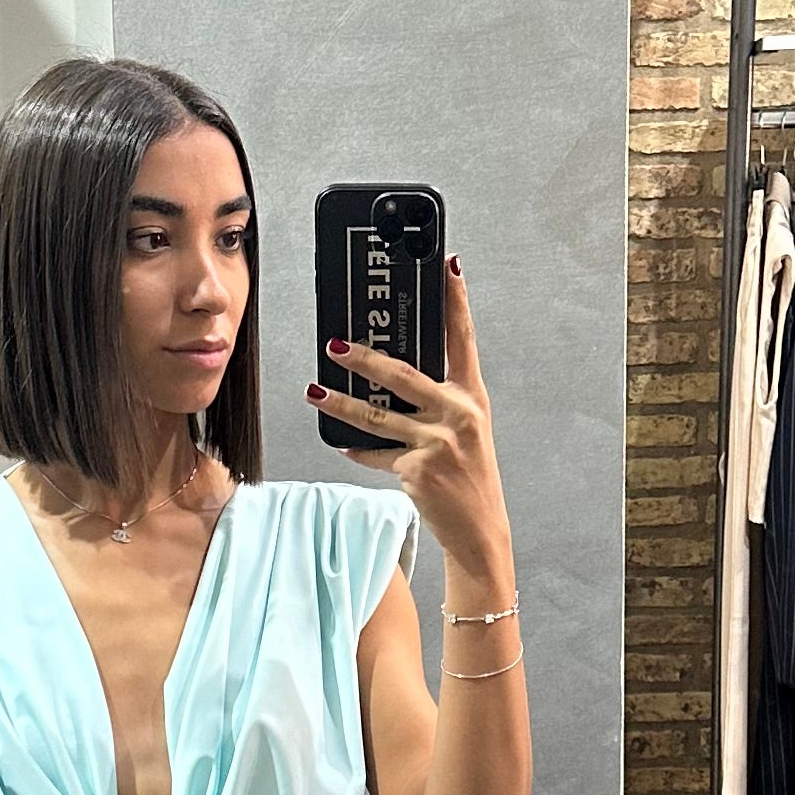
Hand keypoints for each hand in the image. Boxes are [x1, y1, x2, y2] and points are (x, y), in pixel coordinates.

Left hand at [310, 260, 513, 590]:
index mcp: (473, 396)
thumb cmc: (469, 475)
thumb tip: (390, 374)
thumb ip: (437, 400)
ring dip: (340, 403)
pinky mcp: (418, 468)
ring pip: (376, 415)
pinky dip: (356, 449)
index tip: (448, 266)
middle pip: (402, 374)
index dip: (456, 301)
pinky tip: (341, 443)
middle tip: (333, 344)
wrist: (479, 528)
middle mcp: (459, 413)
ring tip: (315, 391)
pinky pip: (375, 453)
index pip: (463, 338)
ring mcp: (438, 441)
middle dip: (363, 358)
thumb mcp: (465, 429)